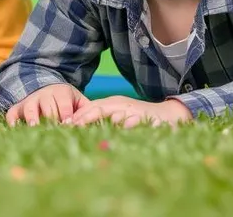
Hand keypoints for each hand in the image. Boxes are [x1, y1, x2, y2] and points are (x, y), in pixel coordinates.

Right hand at [5, 83, 87, 125]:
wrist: (46, 88)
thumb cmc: (66, 100)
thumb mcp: (77, 100)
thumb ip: (86, 109)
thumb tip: (94, 122)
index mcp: (61, 92)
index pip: (64, 103)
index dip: (66, 114)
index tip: (69, 125)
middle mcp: (44, 95)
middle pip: (47, 105)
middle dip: (51, 117)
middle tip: (54, 130)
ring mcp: (30, 100)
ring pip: (29, 107)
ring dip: (32, 117)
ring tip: (35, 128)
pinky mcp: (18, 108)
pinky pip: (12, 113)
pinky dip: (12, 120)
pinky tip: (15, 129)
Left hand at [66, 96, 191, 127]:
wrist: (169, 114)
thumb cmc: (138, 116)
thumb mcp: (117, 114)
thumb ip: (100, 118)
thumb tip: (77, 127)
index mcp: (112, 104)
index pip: (90, 108)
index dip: (77, 117)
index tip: (63, 126)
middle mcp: (121, 105)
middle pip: (99, 109)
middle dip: (85, 118)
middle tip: (72, 127)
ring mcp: (134, 111)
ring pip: (116, 114)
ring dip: (102, 122)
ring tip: (92, 128)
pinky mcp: (147, 118)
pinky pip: (136, 121)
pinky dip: (129, 124)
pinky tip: (123, 128)